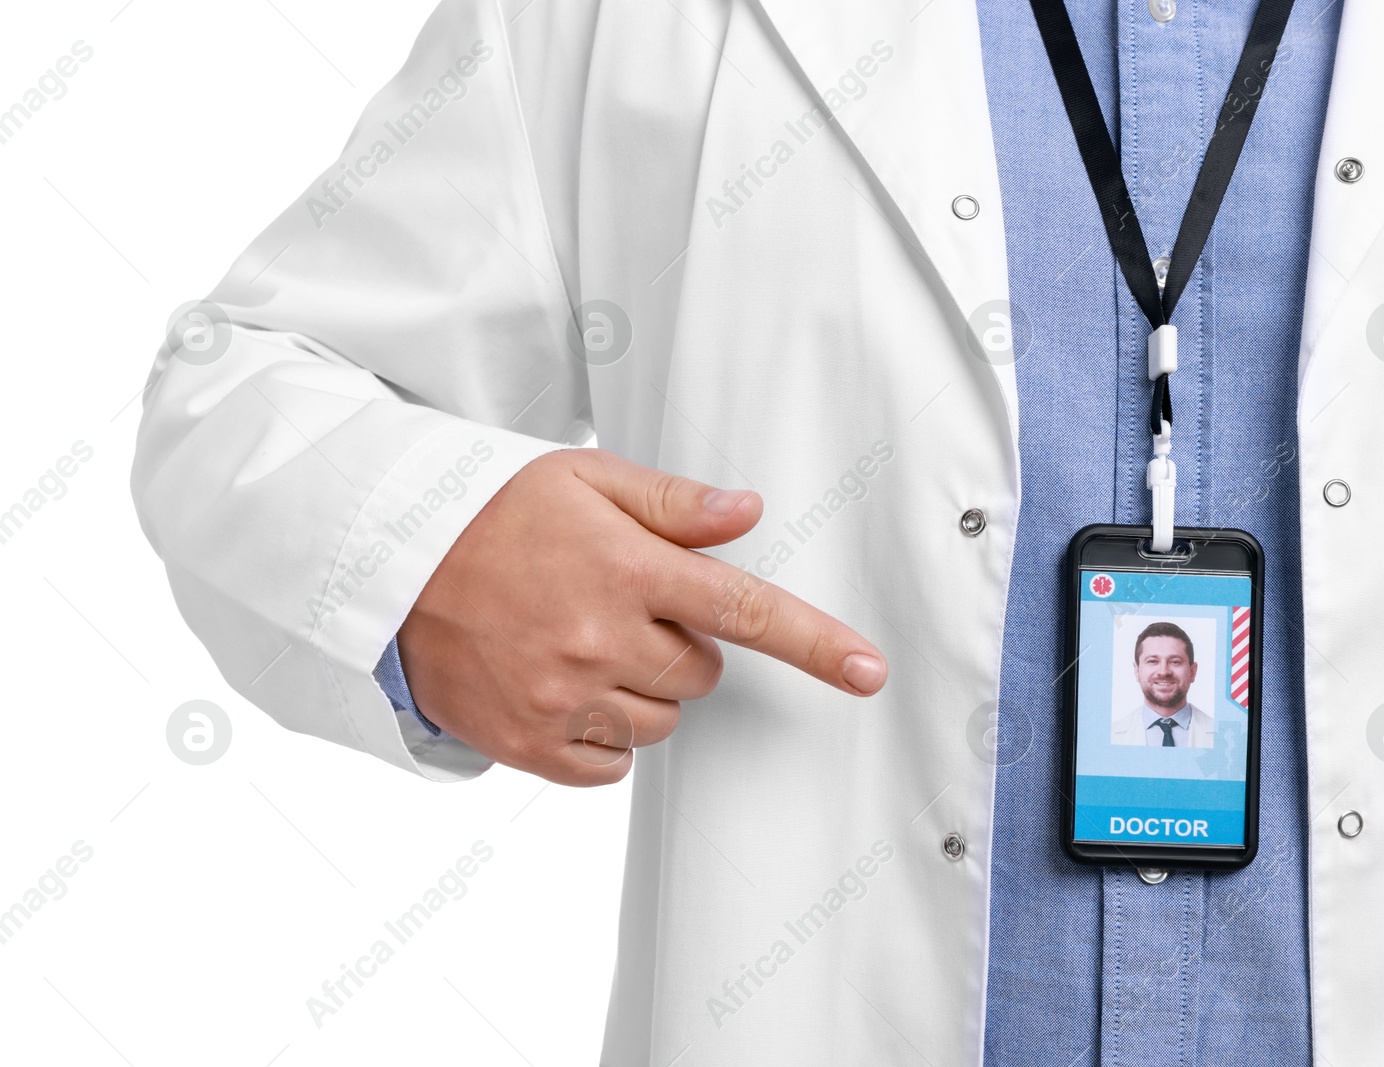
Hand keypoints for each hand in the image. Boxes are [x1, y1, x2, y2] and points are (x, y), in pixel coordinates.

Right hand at [396, 448, 887, 784]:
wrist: (386, 566)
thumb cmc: (491, 514)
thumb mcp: (583, 480)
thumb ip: (672, 503)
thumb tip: (749, 512)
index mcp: (624, 567)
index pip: (744, 610)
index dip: (814, 643)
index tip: (869, 672)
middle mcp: (598, 637)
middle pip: (702, 675)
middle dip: (679, 645)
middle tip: (620, 607)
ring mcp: (560, 696)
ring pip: (661, 723)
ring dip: (642, 692)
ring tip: (582, 642)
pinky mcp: (527, 743)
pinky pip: (611, 766)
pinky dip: (606, 737)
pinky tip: (567, 688)